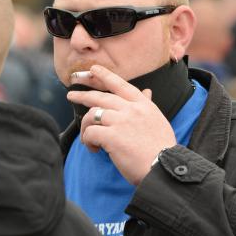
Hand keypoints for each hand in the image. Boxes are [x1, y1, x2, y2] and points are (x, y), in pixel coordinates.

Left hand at [67, 65, 176, 185]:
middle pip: (101, 97)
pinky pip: (90, 133)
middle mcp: (131, 109)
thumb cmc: (162, 148)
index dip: (105, 75)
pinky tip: (94, 149)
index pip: (121, 85)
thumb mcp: (157, 121)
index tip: (93, 69)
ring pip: (92, 115)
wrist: (164, 166)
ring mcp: (121, 121)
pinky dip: (88, 141)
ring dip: (86, 127)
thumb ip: (147, 105)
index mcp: (143, 105)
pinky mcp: (112, 136)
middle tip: (71, 96)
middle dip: (83, 95)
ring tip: (88, 140)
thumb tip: (147, 91)